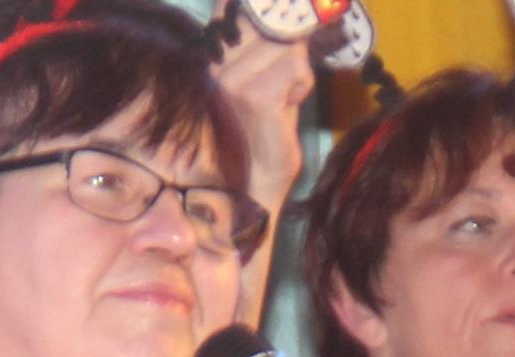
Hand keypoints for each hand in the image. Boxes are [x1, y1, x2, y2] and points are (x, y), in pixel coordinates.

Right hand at [210, 5, 315, 209]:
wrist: (255, 181)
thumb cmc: (264, 128)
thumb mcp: (259, 77)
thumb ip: (265, 42)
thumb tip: (291, 8)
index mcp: (212, 57)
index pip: (233, 6)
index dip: (264, 6)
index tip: (284, 12)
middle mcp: (216, 66)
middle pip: (270, 21)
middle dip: (292, 39)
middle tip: (292, 67)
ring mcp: (232, 81)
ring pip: (288, 45)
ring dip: (299, 69)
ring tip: (288, 93)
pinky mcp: (255, 98)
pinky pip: (296, 67)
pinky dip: (303, 85)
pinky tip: (291, 103)